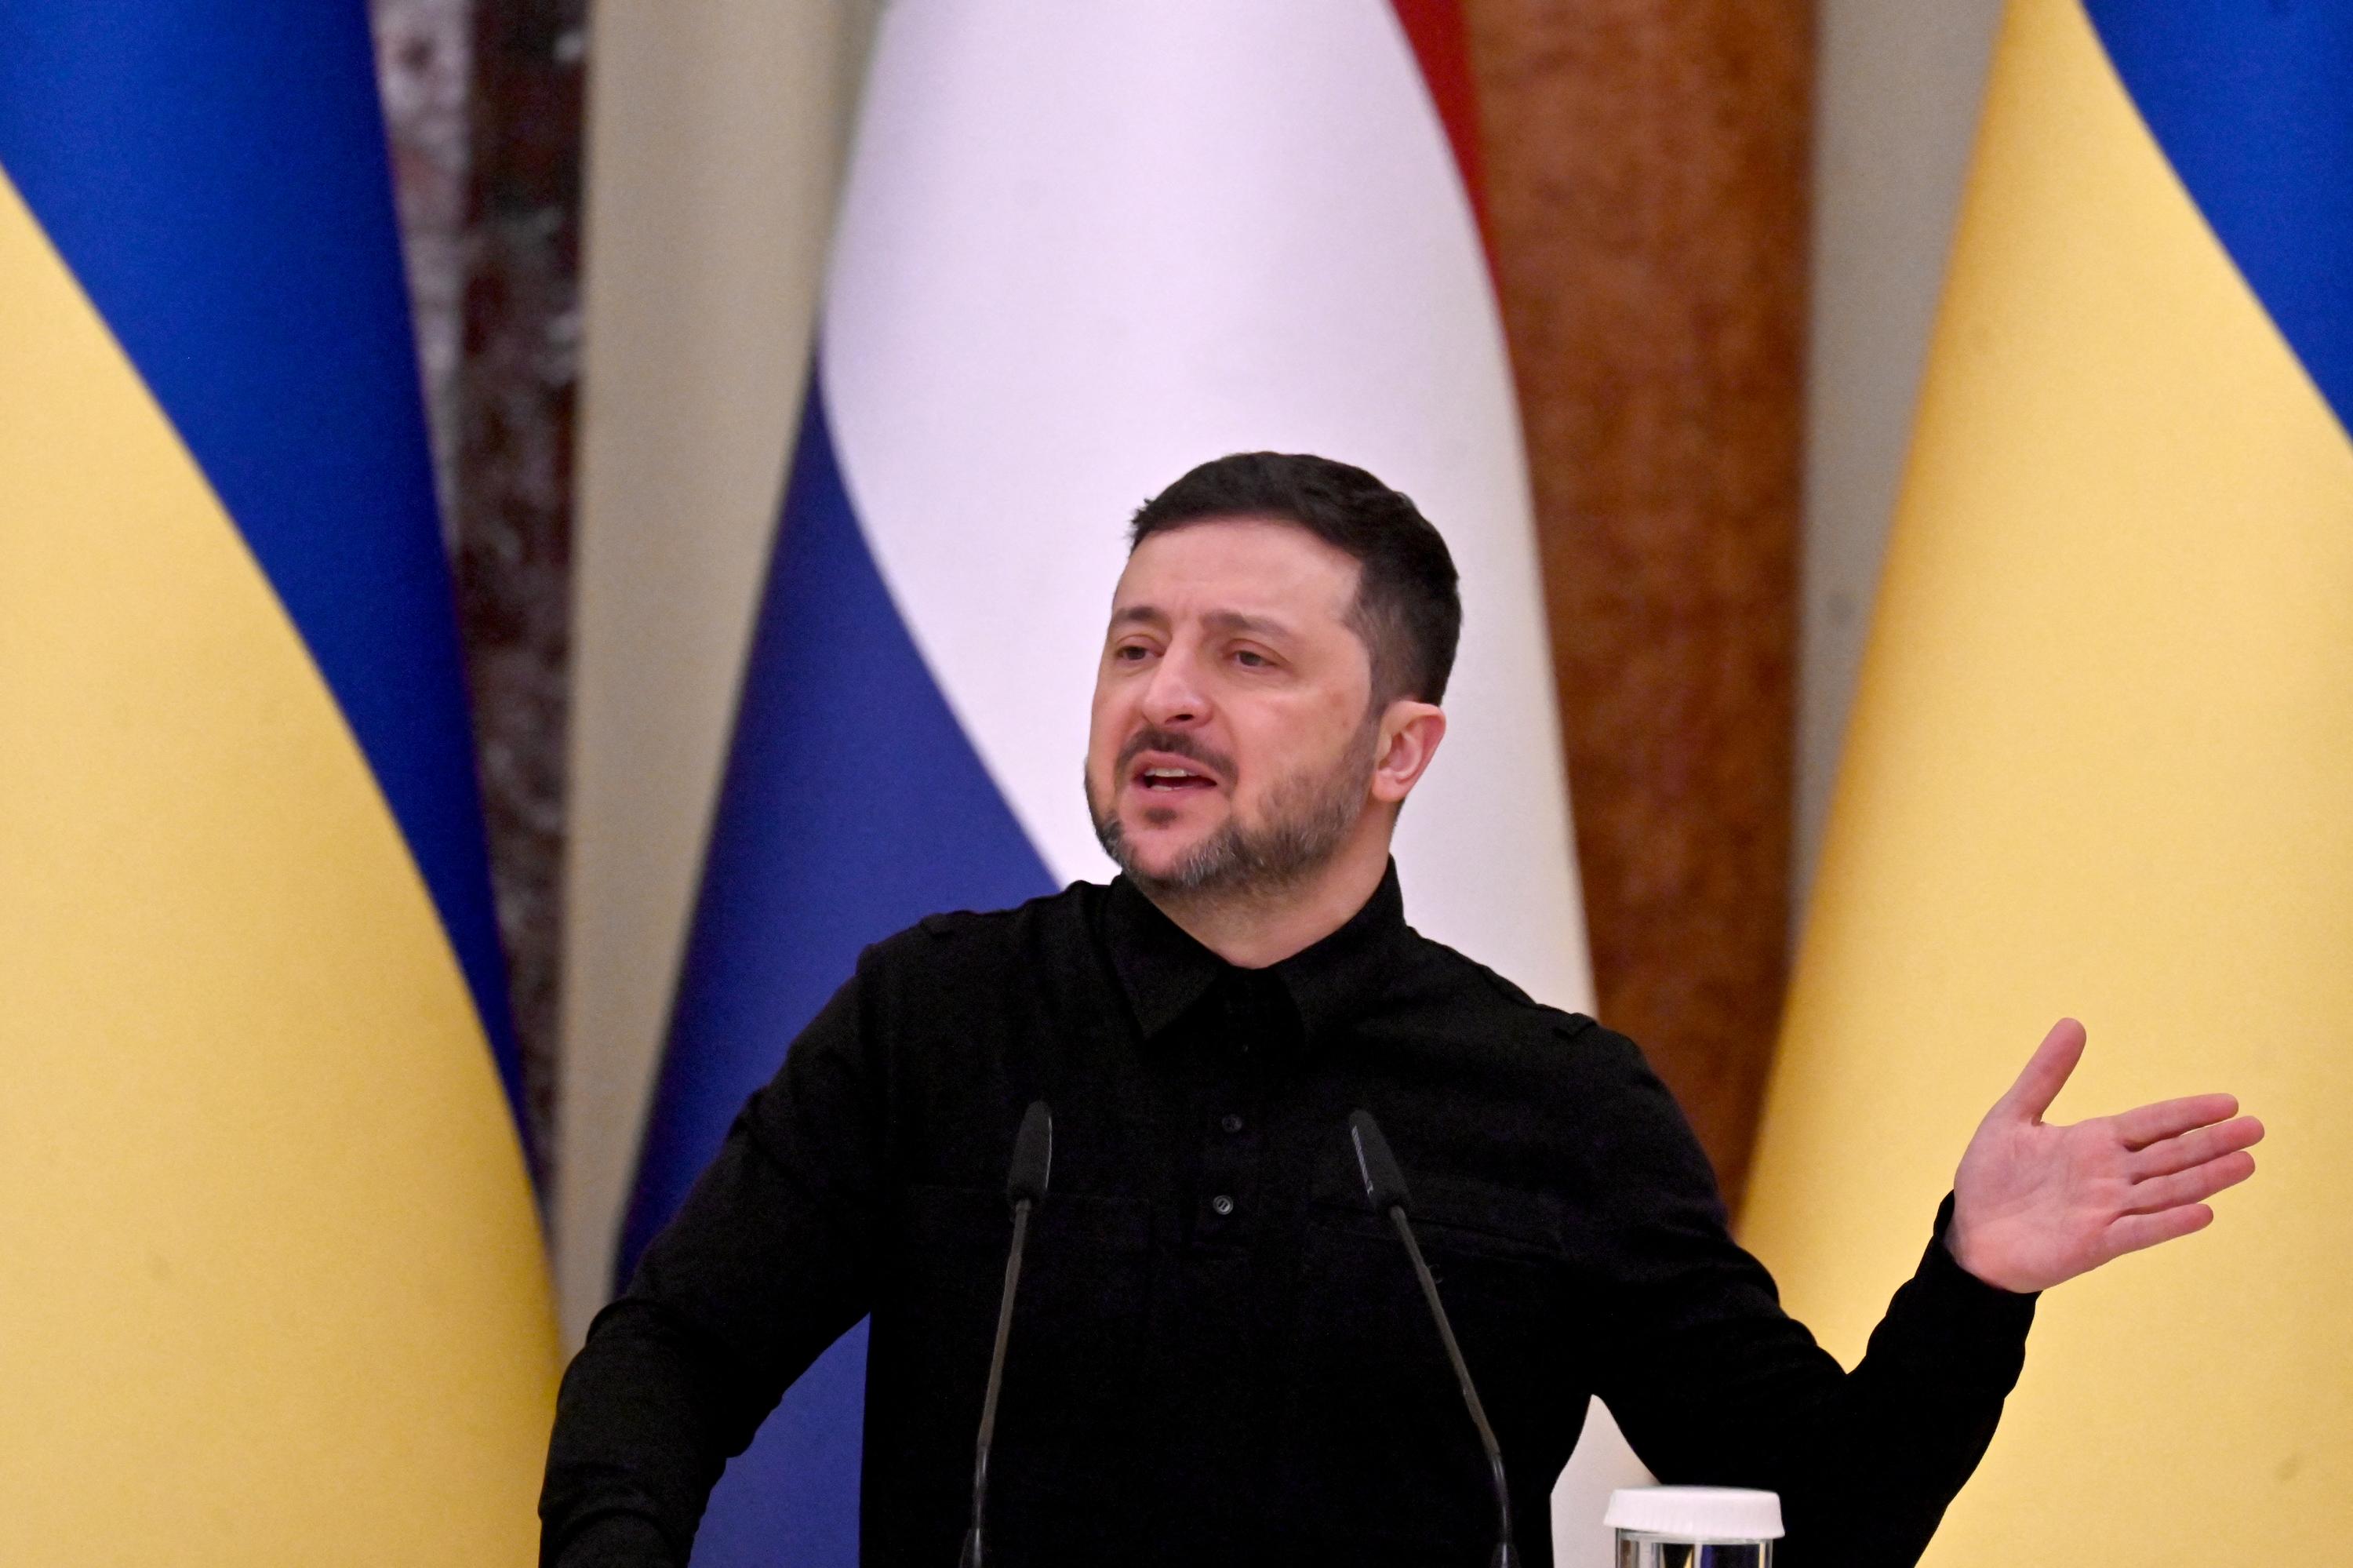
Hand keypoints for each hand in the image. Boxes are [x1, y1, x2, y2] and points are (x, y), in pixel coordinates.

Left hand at [1944, 1018, 2261, 1292]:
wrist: (1969, 1233)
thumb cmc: (1992, 1176)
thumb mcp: (2013, 1114)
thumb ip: (2045, 1074)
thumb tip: (2073, 1022)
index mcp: (2094, 1142)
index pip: (2152, 1123)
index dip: (2188, 1113)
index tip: (2228, 1102)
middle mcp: (2110, 1175)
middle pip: (2170, 1155)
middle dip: (2212, 1142)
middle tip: (2257, 1128)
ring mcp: (2107, 1209)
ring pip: (2166, 1190)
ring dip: (2206, 1179)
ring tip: (2246, 1163)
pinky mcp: (2096, 1243)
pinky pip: (2139, 1230)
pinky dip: (2169, 1222)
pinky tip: (2203, 1212)